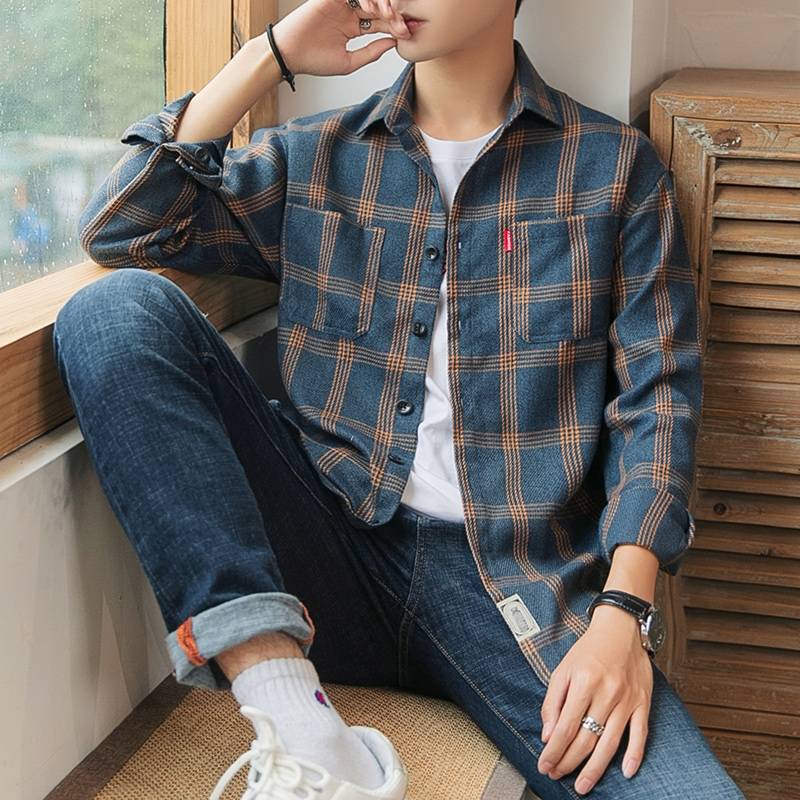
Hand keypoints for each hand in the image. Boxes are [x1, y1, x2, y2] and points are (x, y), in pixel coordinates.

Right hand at [269, 0, 409, 78]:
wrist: (289, 54)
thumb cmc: (314, 60)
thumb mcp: (349, 62)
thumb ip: (371, 53)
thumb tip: (393, 44)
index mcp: (354, 27)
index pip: (380, 23)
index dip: (395, 27)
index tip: (407, 35)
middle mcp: (349, 12)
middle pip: (378, 7)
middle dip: (393, 15)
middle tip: (402, 26)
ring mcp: (340, 2)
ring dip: (382, 4)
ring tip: (388, 16)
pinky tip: (370, 8)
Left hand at [536, 605, 653, 794]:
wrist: (620, 629)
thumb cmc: (589, 650)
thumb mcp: (563, 670)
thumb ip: (553, 702)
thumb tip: (548, 735)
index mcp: (583, 683)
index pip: (566, 727)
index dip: (554, 750)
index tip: (544, 765)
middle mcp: (606, 693)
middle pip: (586, 738)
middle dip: (569, 762)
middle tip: (557, 776)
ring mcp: (627, 700)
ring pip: (610, 742)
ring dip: (595, 768)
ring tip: (582, 785)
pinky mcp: (643, 703)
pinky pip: (640, 733)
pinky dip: (634, 755)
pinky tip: (626, 772)